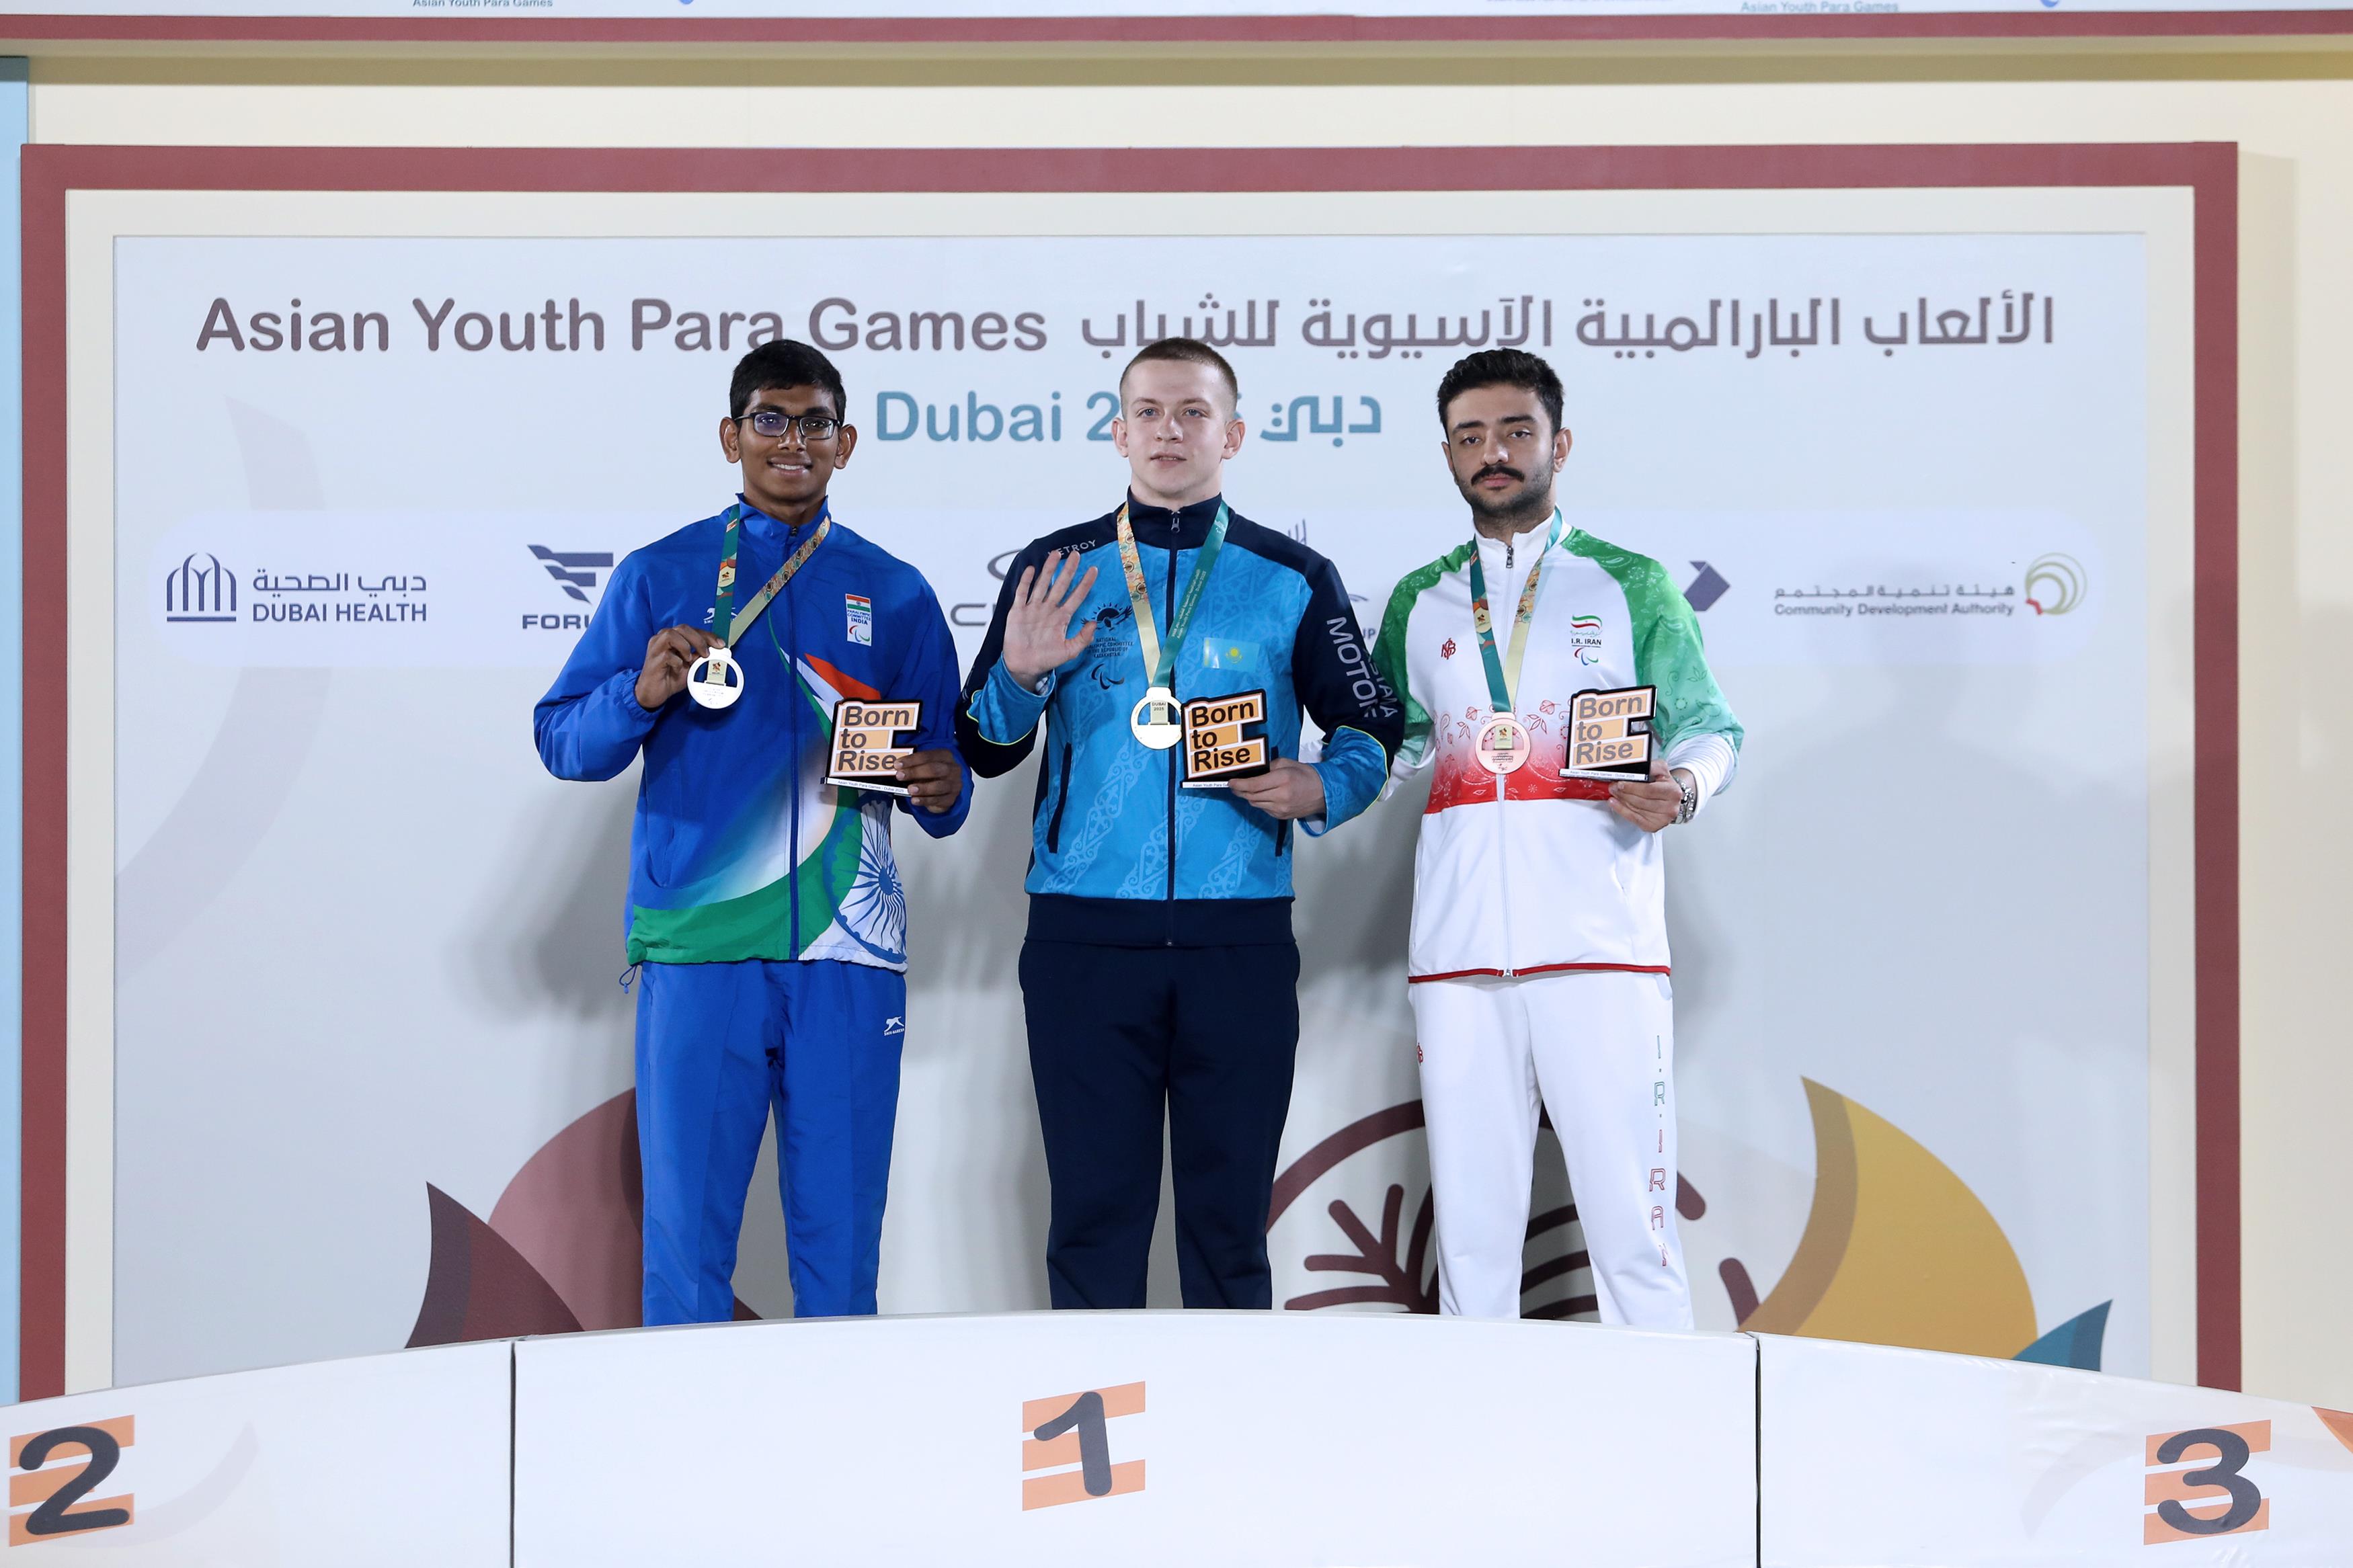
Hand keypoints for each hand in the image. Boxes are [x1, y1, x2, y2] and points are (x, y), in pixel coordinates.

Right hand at [637, 625, 718, 709]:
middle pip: (682, 628)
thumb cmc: (670, 677)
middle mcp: (662, 638)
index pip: (691, 629)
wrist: (654, 693)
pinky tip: (678, 669)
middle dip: (699, 639)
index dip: (707, 635)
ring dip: (685, 646)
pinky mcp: (653, 659)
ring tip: (689, 660)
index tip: (720, 645)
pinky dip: (677, 661)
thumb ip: (699, 657)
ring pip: (671, 635)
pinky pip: (667, 655)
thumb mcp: (690, 666)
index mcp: (672, 637)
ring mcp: (656, 648)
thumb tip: (716, 652)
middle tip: (706, 654)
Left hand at [894, 748, 964, 815]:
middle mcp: (953, 769)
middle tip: (900, 776)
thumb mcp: (925, 765)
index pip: (928, 756)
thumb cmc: (933, 775)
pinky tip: (915, 800)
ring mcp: (954, 785)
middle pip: (934, 769)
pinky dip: (924, 800)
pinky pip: (938, 800)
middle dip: (915, 772)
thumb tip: (897, 768)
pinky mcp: (951, 799)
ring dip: (922, 788)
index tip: (898, 765)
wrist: (946, 789)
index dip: (912, 760)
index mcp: (945, 756)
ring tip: (910, 789)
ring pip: (938, 786)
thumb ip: (914, 765)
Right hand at [1001, 548, 1099, 689]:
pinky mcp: (1018, 611)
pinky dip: (1026, 581)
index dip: (1085, 584)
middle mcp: (1049, 609)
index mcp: (1062, 618)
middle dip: (1068, 570)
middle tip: (1076, 555)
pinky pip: (1022, 593)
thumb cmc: (1046, 659)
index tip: (1094, 570)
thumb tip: (1095, 623)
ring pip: (1042, 584)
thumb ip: (1082, 639)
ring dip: (1049, 569)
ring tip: (1055, 554)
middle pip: (1061, 585)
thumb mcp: (1069, 652)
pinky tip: (1031, 569)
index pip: (1077, 596)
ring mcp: (1033, 608)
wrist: (1024, 666)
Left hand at [1229, 757, 1324, 821]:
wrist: (1324, 794)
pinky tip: (1261, 796)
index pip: (1253, 785)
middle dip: (1240, 790)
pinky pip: (1263, 809)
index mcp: (1283, 780)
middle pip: (1251, 796)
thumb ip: (1269, 766)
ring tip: (1246, 789)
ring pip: (1255, 803)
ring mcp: (1281, 808)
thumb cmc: (1307, 776)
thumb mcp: (1287, 763)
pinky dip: (1259, 802)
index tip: (1231, 782)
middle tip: (1234, 785)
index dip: (1239, 784)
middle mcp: (1281, 796)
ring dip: (1248, 796)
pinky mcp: (1281, 816)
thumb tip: (1253, 771)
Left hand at [1607, 760, 1689, 833]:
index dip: (1632, 787)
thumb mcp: (1661, 770)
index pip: (1649, 790)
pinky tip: (1615, 804)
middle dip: (1624, 793)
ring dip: (1621, 801)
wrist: (1671, 798)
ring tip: (1614, 793)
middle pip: (1641, 800)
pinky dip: (1622, 811)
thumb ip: (1651, 766)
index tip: (1620, 783)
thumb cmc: (1664, 784)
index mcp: (1673, 792)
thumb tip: (1634, 766)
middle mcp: (1670, 807)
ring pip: (1636, 809)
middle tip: (1613, 787)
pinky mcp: (1654, 826)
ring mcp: (1662, 819)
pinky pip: (1634, 819)